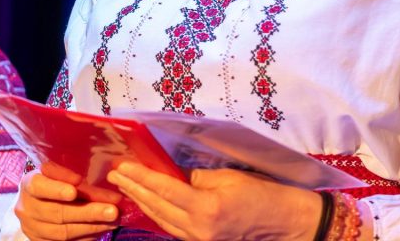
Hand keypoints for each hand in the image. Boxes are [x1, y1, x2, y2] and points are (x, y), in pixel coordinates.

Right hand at [15, 164, 119, 240]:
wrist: (38, 203)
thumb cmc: (56, 180)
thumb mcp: (60, 171)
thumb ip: (71, 174)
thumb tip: (93, 180)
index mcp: (29, 183)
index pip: (39, 186)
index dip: (56, 189)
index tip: (74, 191)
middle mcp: (26, 208)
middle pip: (57, 212)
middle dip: (88, 212)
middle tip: (113, 210)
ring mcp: (32, 228)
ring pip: (62, 232)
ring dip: (92, 227)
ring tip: (114, 221)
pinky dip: (86, 237)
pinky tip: (103, 230)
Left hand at [107, 163, 321, 240]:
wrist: (284, 222)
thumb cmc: (263, 193)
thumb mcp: (231, 178)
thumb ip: (198, 178)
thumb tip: (175, 175)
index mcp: (206, 208)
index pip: (165, 190)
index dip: (142, 177)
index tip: (123, 166)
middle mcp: (197, 229)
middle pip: (157, 207)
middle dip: (135, 189)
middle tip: (115, 174)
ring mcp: (198, 239)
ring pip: (161, 220)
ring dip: (142, 202)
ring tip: (126, 186)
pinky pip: (172, 227)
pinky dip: (157, 214)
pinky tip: (148, 203)